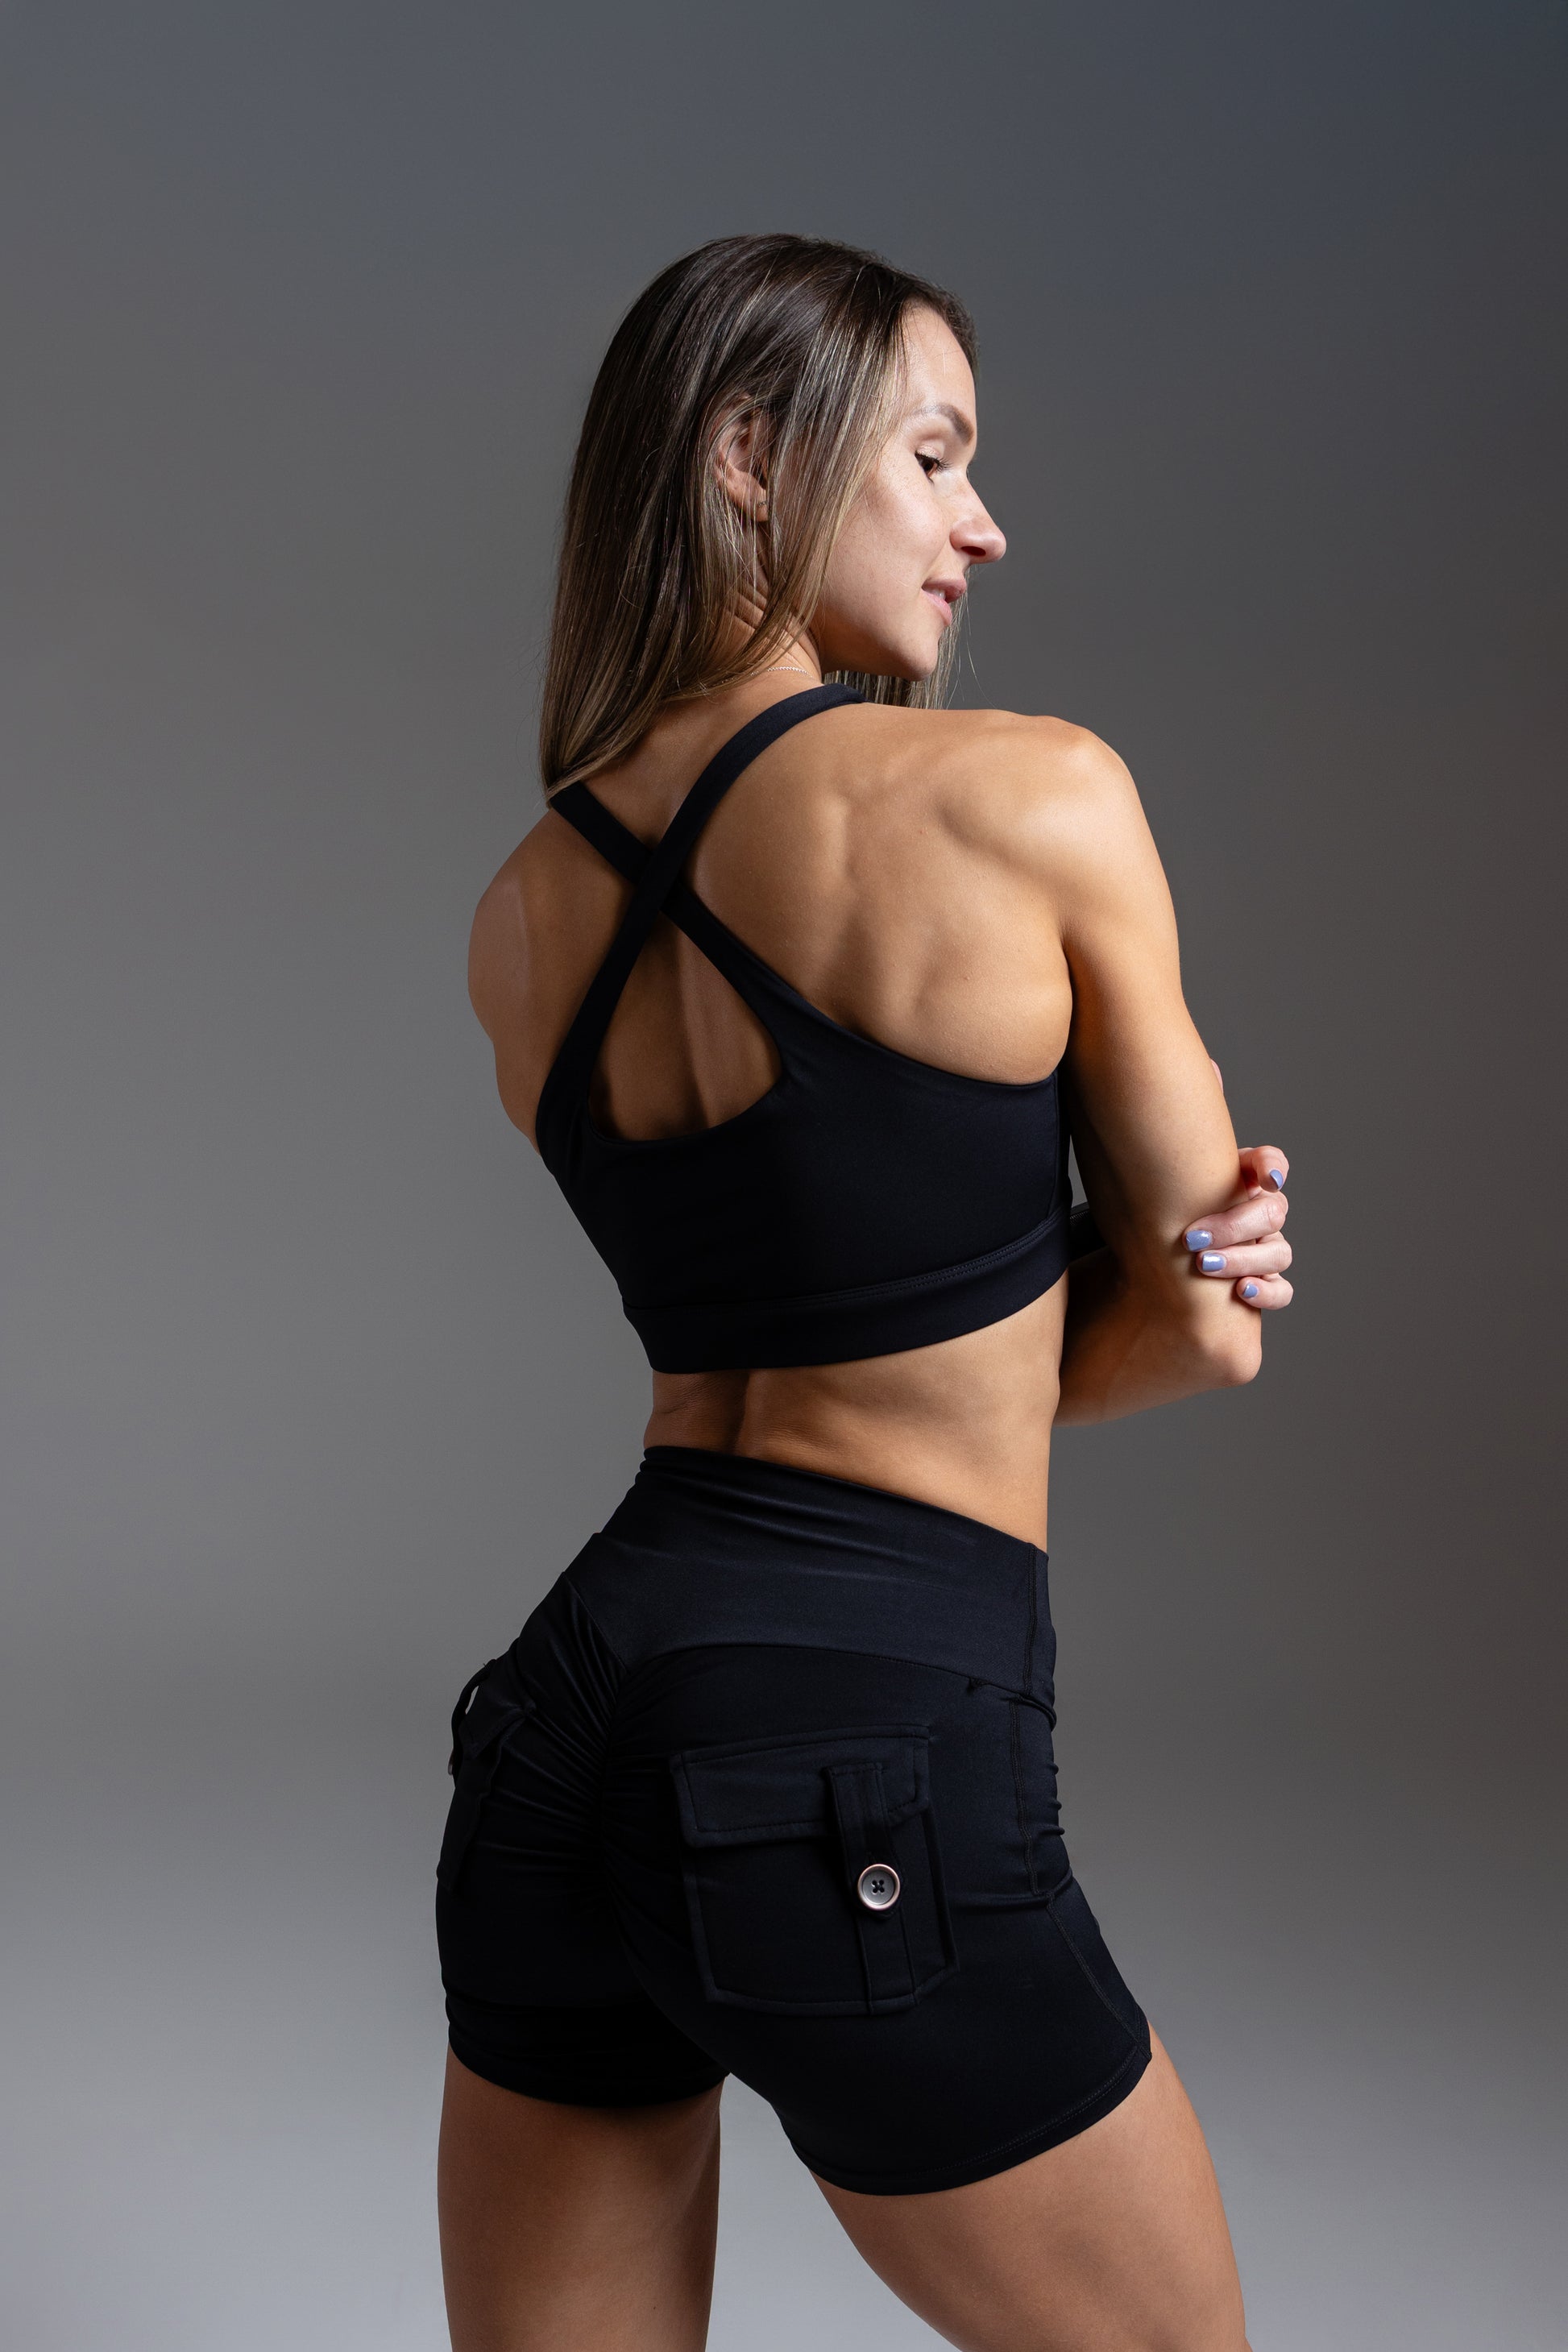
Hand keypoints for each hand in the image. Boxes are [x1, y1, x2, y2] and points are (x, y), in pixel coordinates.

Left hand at [1183, 1139, 1292, 1309]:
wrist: (1156, 1252)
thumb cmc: (1167, 1213)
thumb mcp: (1166, 1187)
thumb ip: (1175, 1168)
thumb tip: (1204, 1170)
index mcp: (1246, 1182)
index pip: (1269, 1161)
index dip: (1271, 1166)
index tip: (1265, 1178)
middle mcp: (1264, 1213)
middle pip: (1271, 1214)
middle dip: (1231, 1226)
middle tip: (1190, 1239)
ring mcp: (1270, 1249)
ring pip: (1279, 1253)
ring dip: (1242, 1259)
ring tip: (1204, 1264)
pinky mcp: (1269, 1283)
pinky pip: (1282, 1291)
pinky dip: (1266, 1292)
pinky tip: (1242, 1291)